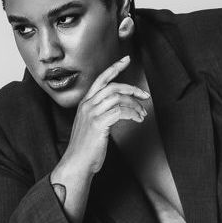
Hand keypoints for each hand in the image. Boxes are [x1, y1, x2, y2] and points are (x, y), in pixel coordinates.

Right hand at [62, 55, 149, 175]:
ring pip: (118, 98)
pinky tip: (137, 119)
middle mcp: (87, 105)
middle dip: (132, 88)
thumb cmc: (86, 148)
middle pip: (113, 86)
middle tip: (144, 95)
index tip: (126, 60)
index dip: (114, 68)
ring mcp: (92, 113)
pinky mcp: (98, 123)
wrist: (77, 163)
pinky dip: (132, 114)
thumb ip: (101, 115)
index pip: (101, 79)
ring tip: (142, 114)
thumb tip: (118, 111)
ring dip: (134, 105)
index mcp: (85, 103)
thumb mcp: (92, 126)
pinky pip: (120, 111)